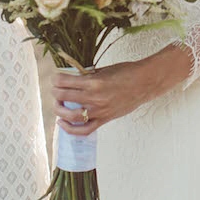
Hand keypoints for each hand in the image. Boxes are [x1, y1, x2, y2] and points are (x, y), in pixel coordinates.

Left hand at [51, 46, 191, 135]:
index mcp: (93, 81)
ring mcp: (99, 111)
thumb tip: (71, 79)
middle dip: (55, 93)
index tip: (55, 78)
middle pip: (64, 97)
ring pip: (70, 116)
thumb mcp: (104, 69)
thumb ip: (87, 75)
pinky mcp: (105, 119)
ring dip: (59, 111)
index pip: (64, 82)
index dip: (55, 79)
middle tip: (54, 90)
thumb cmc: (126, 72)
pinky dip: (71, 129)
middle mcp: (94, 97)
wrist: (145, 83)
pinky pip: (84, 130)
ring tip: (57, 106)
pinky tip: (63, 124)